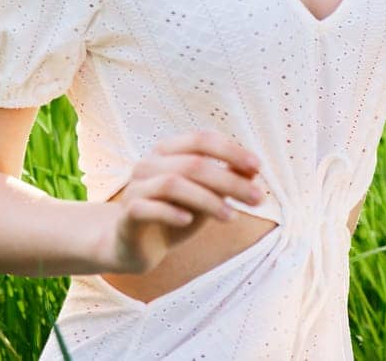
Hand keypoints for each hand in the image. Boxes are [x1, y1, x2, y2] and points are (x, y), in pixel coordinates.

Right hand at [96, 129, 265, 274]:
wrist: (136, 246)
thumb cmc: (175, 214)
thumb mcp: (204, 196)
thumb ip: (224, 180)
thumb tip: (253, 170)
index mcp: (168, 150)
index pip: (202, 140)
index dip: (231, 150)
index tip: (257, 167)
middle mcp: (149, 163)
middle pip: (194, 164)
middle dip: (229, 180)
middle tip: (257, 198)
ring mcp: (136, 187)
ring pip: (173, 184)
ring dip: (208, 199)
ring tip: (232, 216)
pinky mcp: (127, 214)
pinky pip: (148, 208)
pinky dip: (171, 212)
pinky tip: (190, 221)